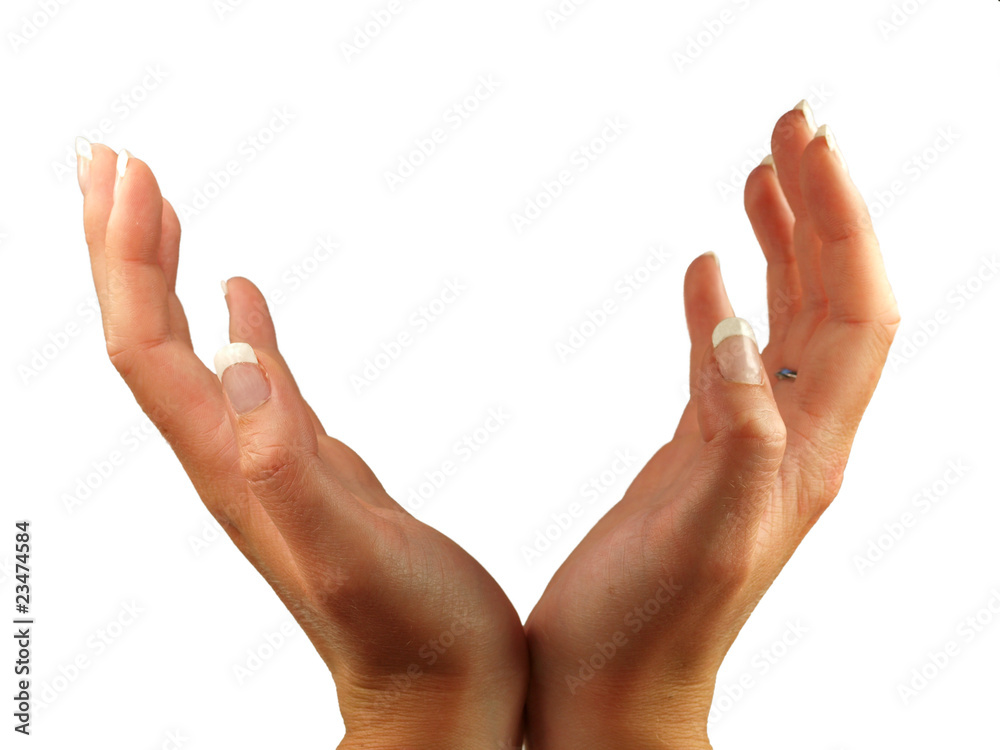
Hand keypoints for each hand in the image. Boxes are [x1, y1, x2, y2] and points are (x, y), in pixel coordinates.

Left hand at [74, 141, 527, 748]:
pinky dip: (235, 324)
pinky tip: (241, 297)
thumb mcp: (348, 550)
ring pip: (189, 353)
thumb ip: (287, 458)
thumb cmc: (405, 638)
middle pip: (147, 338)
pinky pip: (251, 380)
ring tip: (155, 203)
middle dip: (122, 243)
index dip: (131, 257)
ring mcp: (267, 463)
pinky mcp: (309, 467)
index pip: (147, 346)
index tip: (131, 171)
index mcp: (231, 468)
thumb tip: (233, 344)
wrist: (437, 695)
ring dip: (162, 273)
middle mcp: (232, 460)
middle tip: (111, 157)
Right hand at [524, 103, 899, 747]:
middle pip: (833, 298)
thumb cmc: (654, 630)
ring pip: (786, 320)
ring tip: (764, 171)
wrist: (614, 686)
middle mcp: (793, 439)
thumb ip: (735, 435)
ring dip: (786, 240)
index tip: (805, 141)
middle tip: (790, 124)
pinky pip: (729, 357)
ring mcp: (747, 442)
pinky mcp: (701, 451)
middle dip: (820, 204)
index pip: (856, 310)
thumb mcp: (706, 537)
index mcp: (808, 452)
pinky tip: (709, 269)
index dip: (842, 221)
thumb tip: (732, 323)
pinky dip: (725, 300)